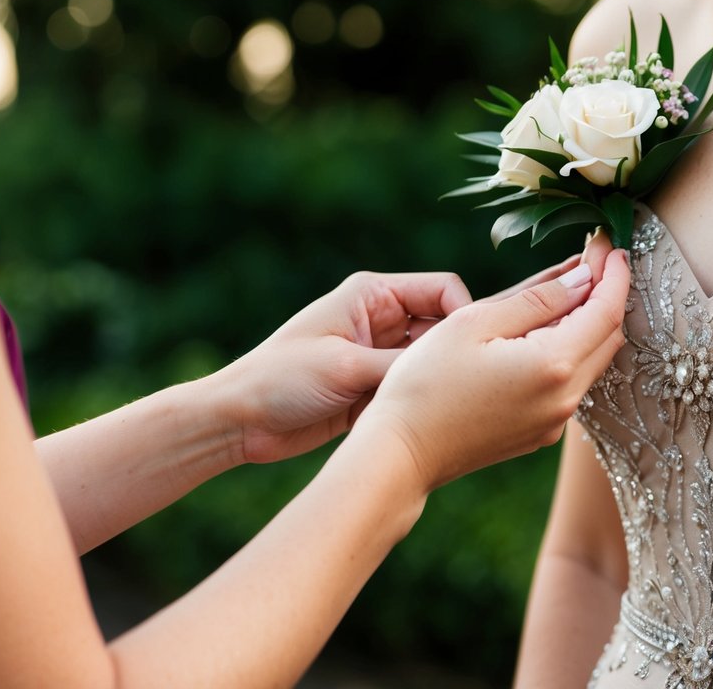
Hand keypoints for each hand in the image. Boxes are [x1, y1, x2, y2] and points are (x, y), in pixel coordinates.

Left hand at [196, 271, 471, 463]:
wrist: (240, 421)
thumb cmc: (282, 378)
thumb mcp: (346, 367)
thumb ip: (402, 364)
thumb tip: (456, 366)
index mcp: (373, 296)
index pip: (443, 291)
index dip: (466, 316)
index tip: (472, 352)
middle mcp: (382, 320)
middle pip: (444, 327)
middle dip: (456, 354)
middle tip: (470, 385)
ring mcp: (380, 356)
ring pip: (433, 364)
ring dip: (437, 383)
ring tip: (444, 408)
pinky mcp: (375, 389)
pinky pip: (414, 392)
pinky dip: (419, 405)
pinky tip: (422, 422)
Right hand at [357, 241, 628, 491]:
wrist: (401, 453)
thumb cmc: (427, 383)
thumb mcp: (475, 323)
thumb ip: (537, 299)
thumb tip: (583, 278)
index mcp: (554, 364)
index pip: (607, 309)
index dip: (612, 272)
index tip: (606, 241)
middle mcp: (566, 398)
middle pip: (609, 336)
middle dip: (606, 293)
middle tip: (591, 257)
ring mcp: (555, 421)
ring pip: (592, 361)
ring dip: (590, 322)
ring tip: (569, 287)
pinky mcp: (539, 433)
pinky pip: (571, 384)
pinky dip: (571, 350)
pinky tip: (546, 331)